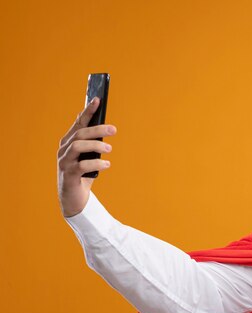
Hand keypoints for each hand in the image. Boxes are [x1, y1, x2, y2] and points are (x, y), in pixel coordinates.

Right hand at [57, 97, 116, 216]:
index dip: (87, 111)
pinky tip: (107, 164)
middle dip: (97, 129)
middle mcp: (64, 150)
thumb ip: (92, 143)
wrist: (73, 199)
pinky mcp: (69, 175)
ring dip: (96, 145)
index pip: (78, 123)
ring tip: (110, 149)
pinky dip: (96, 163)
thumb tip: (104, 128)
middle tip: (114, 129)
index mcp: (68, 142)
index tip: (98, 100)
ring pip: (78, 146)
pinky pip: (82, 165)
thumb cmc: (83, 174)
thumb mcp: (89, 156)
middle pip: (80, 134)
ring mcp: (64, 162)